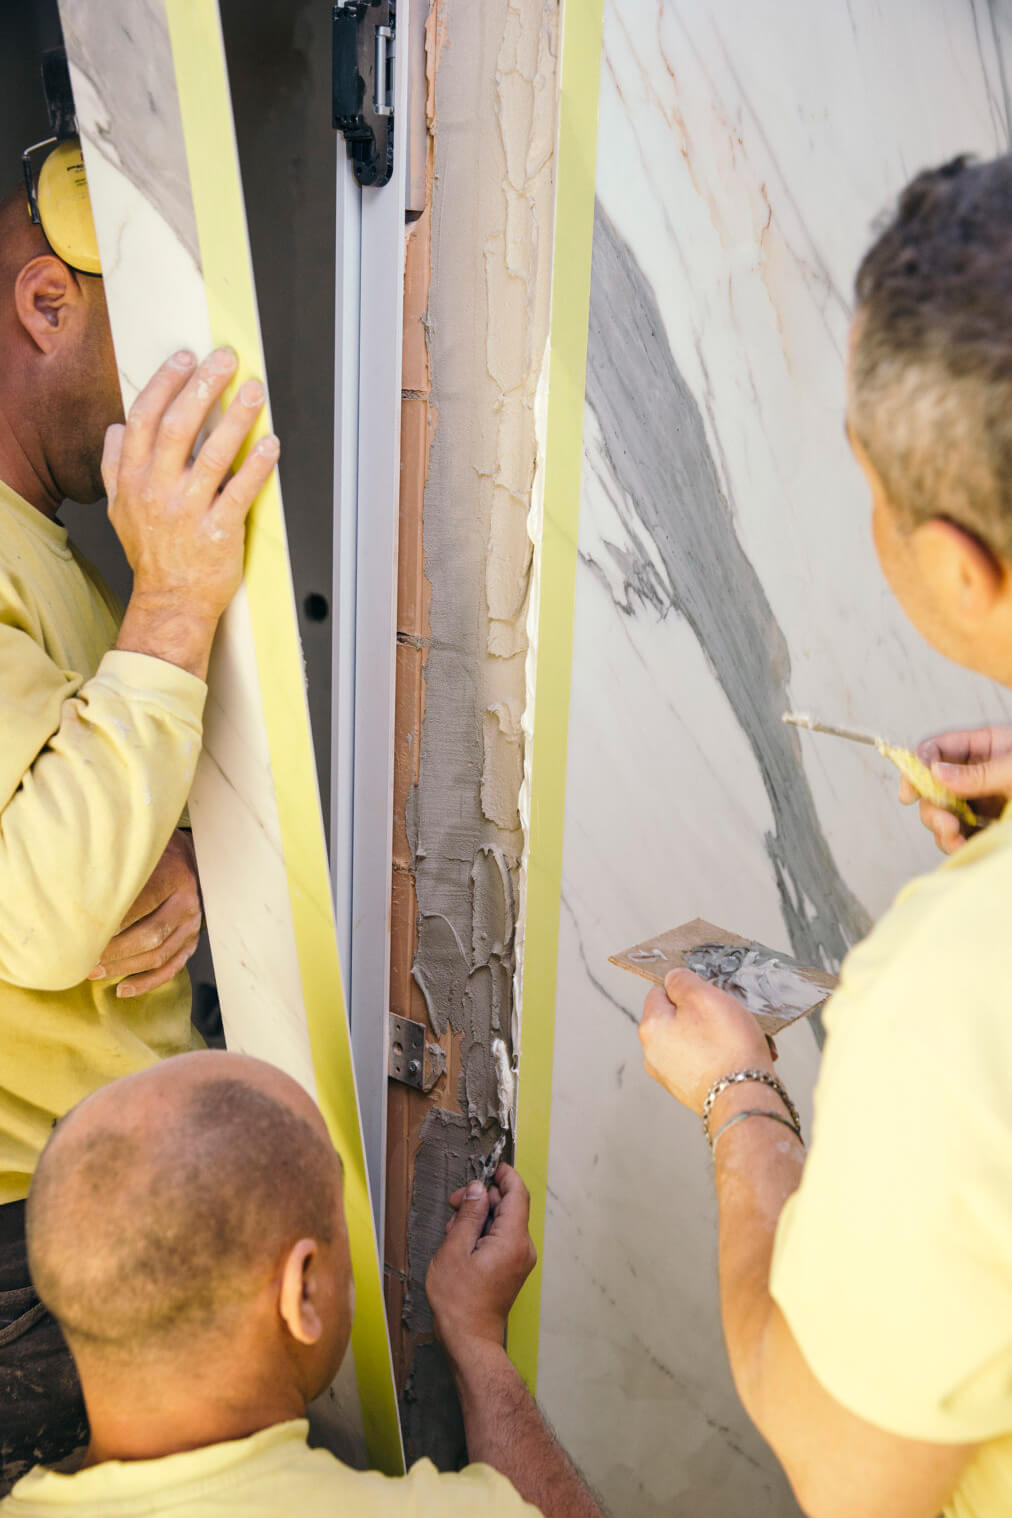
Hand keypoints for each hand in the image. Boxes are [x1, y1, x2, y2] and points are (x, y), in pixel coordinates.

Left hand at [88, 830, 201, 997]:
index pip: (142, 903)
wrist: (191, 858)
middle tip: (86, 958)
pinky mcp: (190, 942)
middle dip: (115, 951)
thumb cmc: (157, 854)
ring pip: (159, 956)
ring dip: (124, 968)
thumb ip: (119, 868)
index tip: (86, 933)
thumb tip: (77, 889)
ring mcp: (192, 926)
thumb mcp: (142, 852)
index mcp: (175, 876)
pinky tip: (124, 989)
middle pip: (151, 935)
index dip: (114, 921)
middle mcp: (188, 903)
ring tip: (95, 973)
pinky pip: (172, 969)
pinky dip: (147, 983)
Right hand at [103, 348, 278, 624]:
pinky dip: (257, 466)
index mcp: (133, 478)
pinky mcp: (218, 532)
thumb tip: (117, 429)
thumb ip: (115, 466)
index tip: (187, 357)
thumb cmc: (150, 552)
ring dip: (237, 418)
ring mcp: (188, 512)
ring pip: (213, 454)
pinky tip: (272, 444)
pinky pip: (241, 492)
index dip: (166, 382)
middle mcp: (157, 490)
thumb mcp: (119, 508)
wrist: (170, 600)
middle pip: (179, 426)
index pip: (145, 417)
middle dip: (204, 386)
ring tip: (255, 391)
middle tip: (226, 360)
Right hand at [426, 1163, 536, 1361]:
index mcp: (512, 1240)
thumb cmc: (459, 1301)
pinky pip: (502, 1238)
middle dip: (482, 1199)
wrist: (469, 1339)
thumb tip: (478, 1189)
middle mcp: (523, 1248)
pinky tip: (462, 1244)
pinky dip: (484, 1233)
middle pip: (509, 1206)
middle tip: (454, 1204)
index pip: (518, 1193)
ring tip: (453, 1232)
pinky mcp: (513, 1268)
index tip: (488, 1168)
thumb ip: (468, 1215)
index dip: (504, 1176)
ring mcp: (520, 1259)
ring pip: (503, 1222)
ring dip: (480, 1217)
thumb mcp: (454, 1250)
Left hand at [639, 969, 772, 1114]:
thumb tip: (673, 979)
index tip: (708, 995)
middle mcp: (654, 1054)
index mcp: (650, 1028)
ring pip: (697, 1040)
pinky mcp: (691, 1091)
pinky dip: (723, 1056)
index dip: (686, 989)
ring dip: (719, 1036)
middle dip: (705, 1015)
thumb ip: (682, 981)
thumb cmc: (726, 1048)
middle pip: (679, 1018)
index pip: (660, 992)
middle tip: (728, 1018)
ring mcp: (672, 1076)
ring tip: (742, 1040)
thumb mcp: (704, 997)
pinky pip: (707, 1062)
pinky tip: (743, 1058)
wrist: (745, 1099)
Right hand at [899, 725, 1011, 853]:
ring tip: (954, 838)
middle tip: (944, 821)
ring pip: (940, 812)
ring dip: (939, 827)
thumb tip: (936, 773)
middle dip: (931, 805)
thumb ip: (979, 773)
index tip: (911, 790)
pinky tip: (962, 847)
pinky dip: (953, 843)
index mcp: (986, 747)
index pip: (939, 748)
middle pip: (932, 785)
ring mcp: (981, 801)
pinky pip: (958, 834)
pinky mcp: (986, 826)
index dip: (918, 765)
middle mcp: (977, 773)